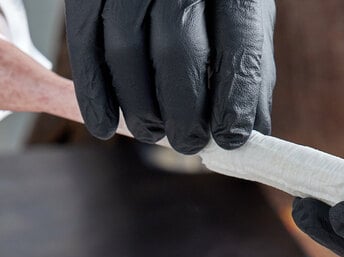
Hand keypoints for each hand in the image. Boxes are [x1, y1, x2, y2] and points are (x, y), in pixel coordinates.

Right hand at [64, 0, 275, 153]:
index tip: (229, 140)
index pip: (237, 48)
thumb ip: (249, 71)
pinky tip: (105, 126)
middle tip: (187, 143)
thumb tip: (250, 133)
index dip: (234, 102)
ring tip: (152, 132)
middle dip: (183, 113)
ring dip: (139, 108)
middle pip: (177, 52)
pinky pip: (85, 45)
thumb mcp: (242, 20)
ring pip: (125, 52)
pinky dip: (94, 95)